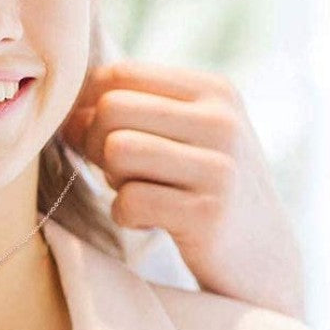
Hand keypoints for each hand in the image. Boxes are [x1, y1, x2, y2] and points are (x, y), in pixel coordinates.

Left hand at [61, 61, 304, 319]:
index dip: (86, 107)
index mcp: (213, 90)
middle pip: (110, 109)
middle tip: (117, 173)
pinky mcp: (207, 214)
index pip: (118, 74)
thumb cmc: (204, 188)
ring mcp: (219, 166)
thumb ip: (135, 111)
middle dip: (95, 144)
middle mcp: (221, 120)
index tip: (93, 138)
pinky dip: (126, 216)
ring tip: (139, 192)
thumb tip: (66, 112)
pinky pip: (128, 201)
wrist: (262, 256)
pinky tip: (152, 222)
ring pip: (116, 150)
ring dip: (113, 180)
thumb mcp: (186, 134)